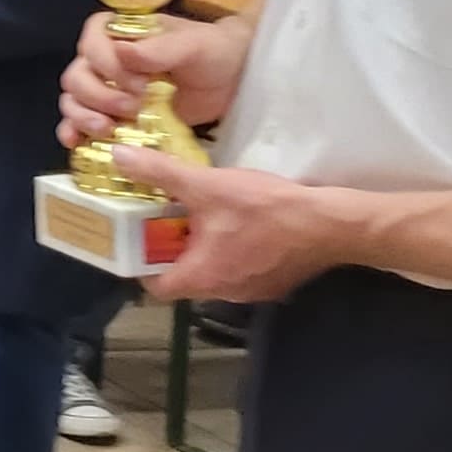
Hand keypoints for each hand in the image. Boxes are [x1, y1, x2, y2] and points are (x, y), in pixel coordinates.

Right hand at [60, 11, 255, 147]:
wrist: (233, 79)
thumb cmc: (212, 52)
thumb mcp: (193, 45)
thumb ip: (159, 48)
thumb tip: (121, 51)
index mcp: (117, 32)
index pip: (91, 45)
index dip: (107, 66)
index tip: (140, 84)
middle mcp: (103, 58)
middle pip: (77, 77)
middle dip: (98, 97)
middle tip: (132, 109)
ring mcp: (106, 88)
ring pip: (74, 100)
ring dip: (84, 117)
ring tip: (108, 129)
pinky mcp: (113, 115)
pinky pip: (80, 122)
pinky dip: (74, 131)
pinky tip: (76, 142)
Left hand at [109, 146, 344, 303]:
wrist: (332, 223)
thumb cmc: (266, 209)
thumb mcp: (207, 185)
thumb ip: (161, 173)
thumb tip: (118, 158)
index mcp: (202, 278)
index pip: (155, 286)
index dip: (140, 263)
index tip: (135, 236)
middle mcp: (224, 293)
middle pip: (183, 277)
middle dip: (170, 248)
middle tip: (164, 216)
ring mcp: (252, 290)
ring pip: (212, 271)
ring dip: (201, 247)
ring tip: (198, 214)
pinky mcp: (274, 282)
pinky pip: (239, 268)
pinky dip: (228, 249)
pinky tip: (235, 221)